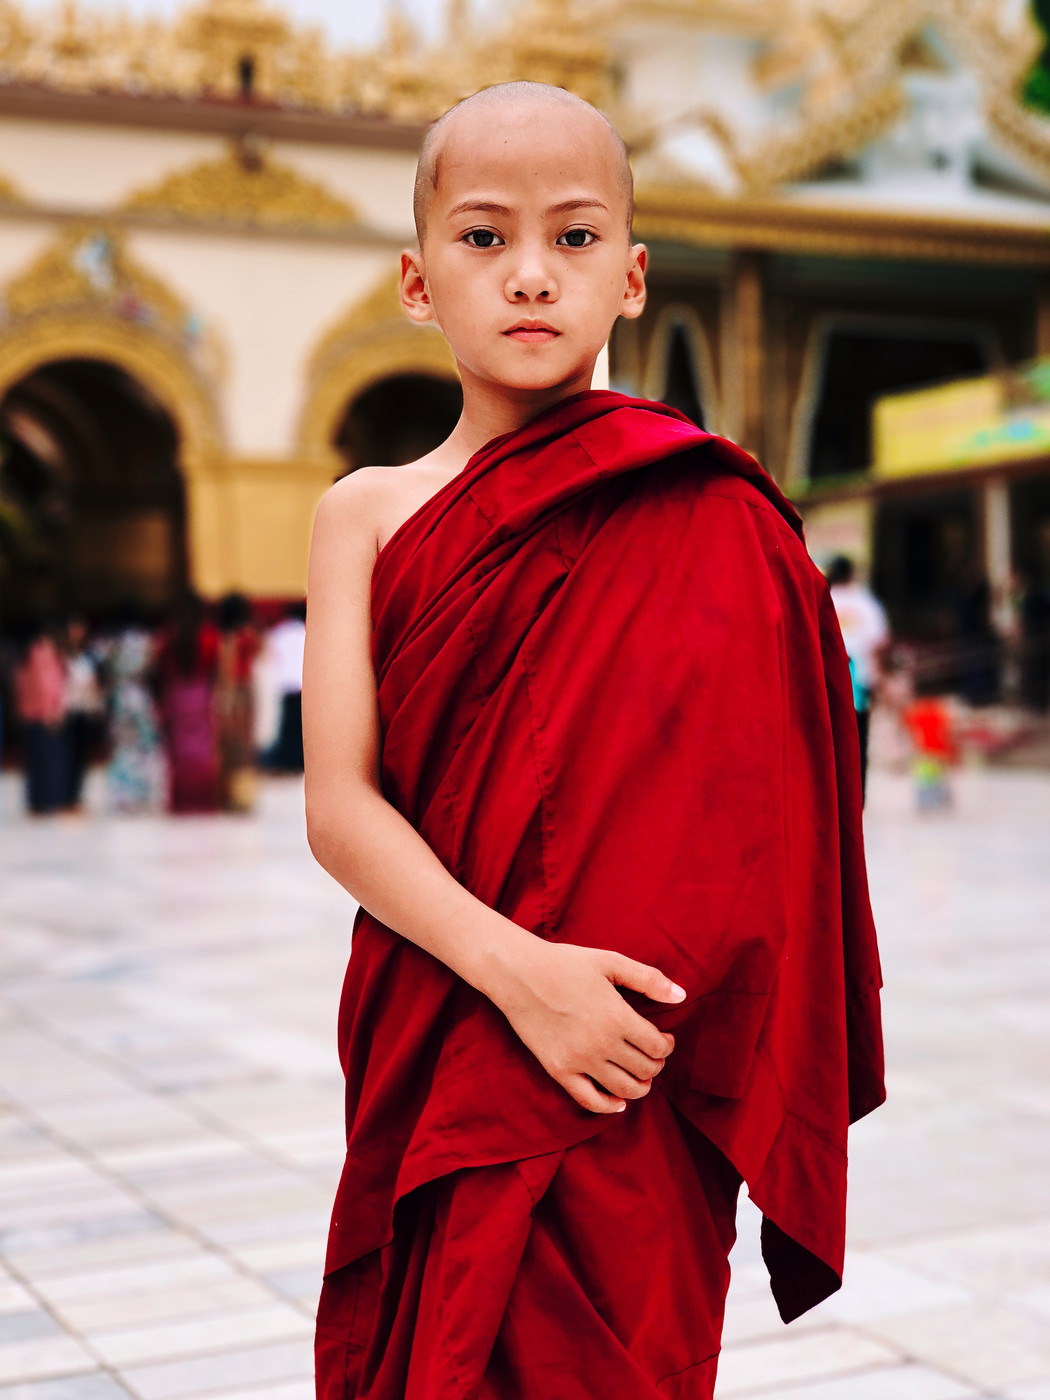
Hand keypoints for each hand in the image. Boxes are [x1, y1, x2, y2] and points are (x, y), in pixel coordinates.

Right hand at [490, 939, 683, 1113]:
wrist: (518, 974)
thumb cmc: (566, 963)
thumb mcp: (610, 962)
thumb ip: (648, 979)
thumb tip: (681, 995)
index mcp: (617, 1017)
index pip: (657, 1047)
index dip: (667, 1046)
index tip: (664, 1038)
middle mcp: (601, 1044)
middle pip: (645, 1070)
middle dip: (656, 1064)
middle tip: (652, 1054)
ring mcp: (579, 1061)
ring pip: (624, 1089)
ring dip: (640, 1087)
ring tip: (641, 1076)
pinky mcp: (559, 1071)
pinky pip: (590, 1101)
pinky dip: (609, 1106)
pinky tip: (618, 1101)